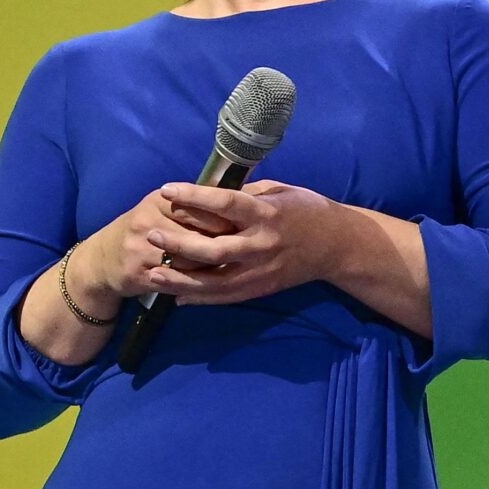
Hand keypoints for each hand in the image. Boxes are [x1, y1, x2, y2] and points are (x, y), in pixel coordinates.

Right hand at [65, 187, 237, 310]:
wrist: (102, 260)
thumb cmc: (146, 228)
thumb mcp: (166, 207)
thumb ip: (202, 201)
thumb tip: (249, 191)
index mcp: (160, 200)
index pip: (201, 205)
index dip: (227, 218)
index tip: (248, 225)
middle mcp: (148, 220)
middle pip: (198, 232)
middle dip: (225, 242)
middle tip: (247, 248)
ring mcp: (141, 248)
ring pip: (190, 259)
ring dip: (213, 266)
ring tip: (235, 266)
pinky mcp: (139, 273)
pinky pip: (177, 280)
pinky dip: (195, 283)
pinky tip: (211, 283)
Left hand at [137, 179, 357, 306]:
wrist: (337, 246)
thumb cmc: (306, 210)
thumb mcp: (279, 192)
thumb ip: (245, 194)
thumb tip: (207, 191)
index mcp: (267, 213)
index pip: (225, 203)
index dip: (194, 196)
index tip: (167, 190)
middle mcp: (262, 244)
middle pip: (213, 249)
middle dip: (179, 243)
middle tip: (151, 235)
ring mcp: (261, 270)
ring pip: (214, 281)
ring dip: (180, 280)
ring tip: (152, 275)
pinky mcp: (261, 289)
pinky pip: (225, 297)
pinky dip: (199, 298)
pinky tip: (176, 296)